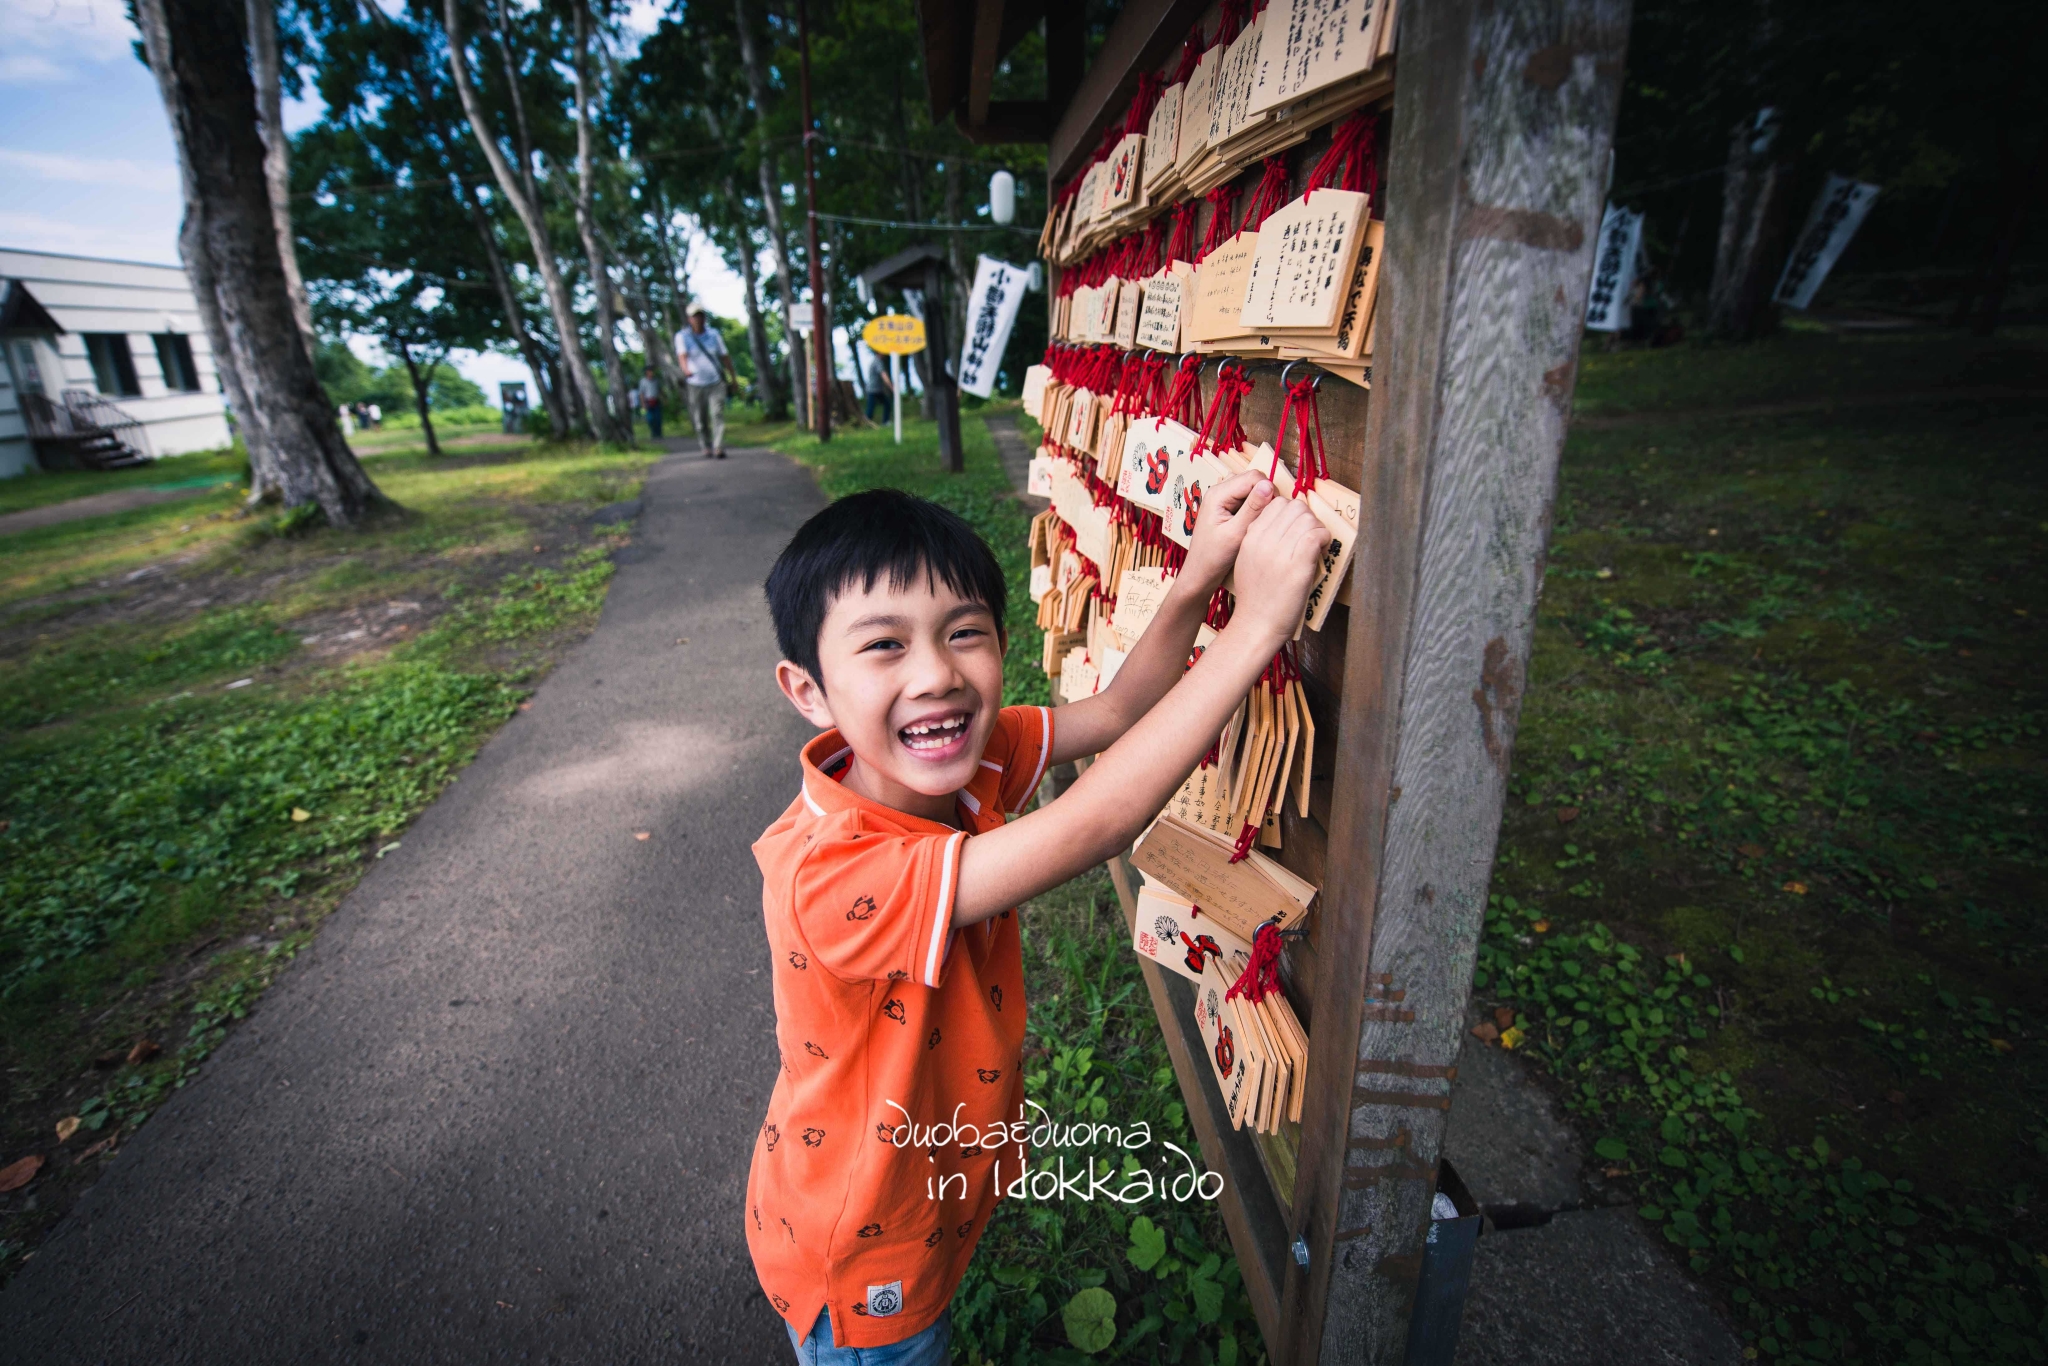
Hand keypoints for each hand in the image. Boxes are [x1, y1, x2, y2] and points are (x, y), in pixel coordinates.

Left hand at [1179, 470, 1277, 595]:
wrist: (1200, 574)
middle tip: (1266, 520)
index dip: (1268, 491)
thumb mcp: (1235, 534)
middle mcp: (1219, 491)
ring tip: (1258, 524)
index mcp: (1218, 494)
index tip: (1271, 513)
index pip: (1254, 477)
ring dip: (1261, 503)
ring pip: (1252, 489)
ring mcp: (1223, 499)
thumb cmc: (1213, 558)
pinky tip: (1253, 526)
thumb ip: (1252, 509)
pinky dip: (1255, 509)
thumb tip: (1268, 486)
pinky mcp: (1227, 508)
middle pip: (1253, 480)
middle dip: (1266, 496)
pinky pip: (1248, 500)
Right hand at [1227, 495, 1329, 643]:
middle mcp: (1263, 541)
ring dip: (1318, 529)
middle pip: (1295, 507)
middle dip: (1308, 518)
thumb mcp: (1246, 561)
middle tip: (1310, 536)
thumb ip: (1259, 540)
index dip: (1293, 512)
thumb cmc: (1255, 598)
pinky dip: (1324, 539)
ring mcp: (1280, 553)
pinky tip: (1322, 550)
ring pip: (1308, 519)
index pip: (1277, 503)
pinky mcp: (1297, 566)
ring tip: (1317, 545)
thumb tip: (1283, 524)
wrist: (1256, 625)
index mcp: (1250, 537)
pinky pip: (1316, 535)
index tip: (1297, 527)